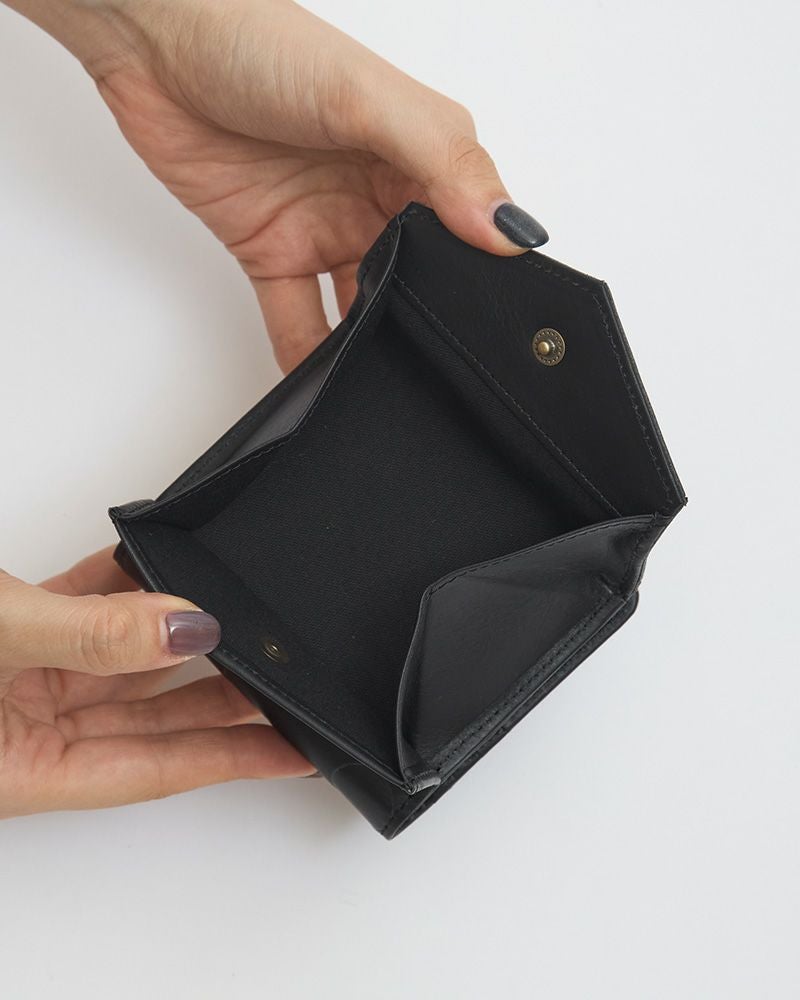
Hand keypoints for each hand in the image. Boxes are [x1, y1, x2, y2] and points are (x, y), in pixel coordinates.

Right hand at [0, 547, 313, 818]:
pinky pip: (78, 609)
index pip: (159, 768)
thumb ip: (92, 636)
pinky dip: (115, 584)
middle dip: (222, 693)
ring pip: (122, 662)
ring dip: (174, 632)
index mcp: (23, 770)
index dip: (236, 759)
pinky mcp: (6, 633)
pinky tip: (156, 565)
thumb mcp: (0, 638)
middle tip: (285, 676)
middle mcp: (26, 733)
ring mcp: (16, 682)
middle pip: (151, 719)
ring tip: (234, 614)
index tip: (301, 753)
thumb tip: (182, 627)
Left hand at [12, 0, 547, 372]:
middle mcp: (378, 196)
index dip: (479, 276)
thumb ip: (442, 164)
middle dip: (425, 320)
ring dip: (368, 344)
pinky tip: (320, 383)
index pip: (468, 231)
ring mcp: (326, 228)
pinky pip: (298, 318)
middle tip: (434, 367)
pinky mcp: (274, 251)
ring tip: (380, 381)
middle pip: (417, 279)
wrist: (153, 43)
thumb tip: (505, 232)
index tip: (488, 323)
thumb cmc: (258, 43)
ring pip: (361, 307)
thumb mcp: (369, 98)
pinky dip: (307, 355)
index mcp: (419, 156)